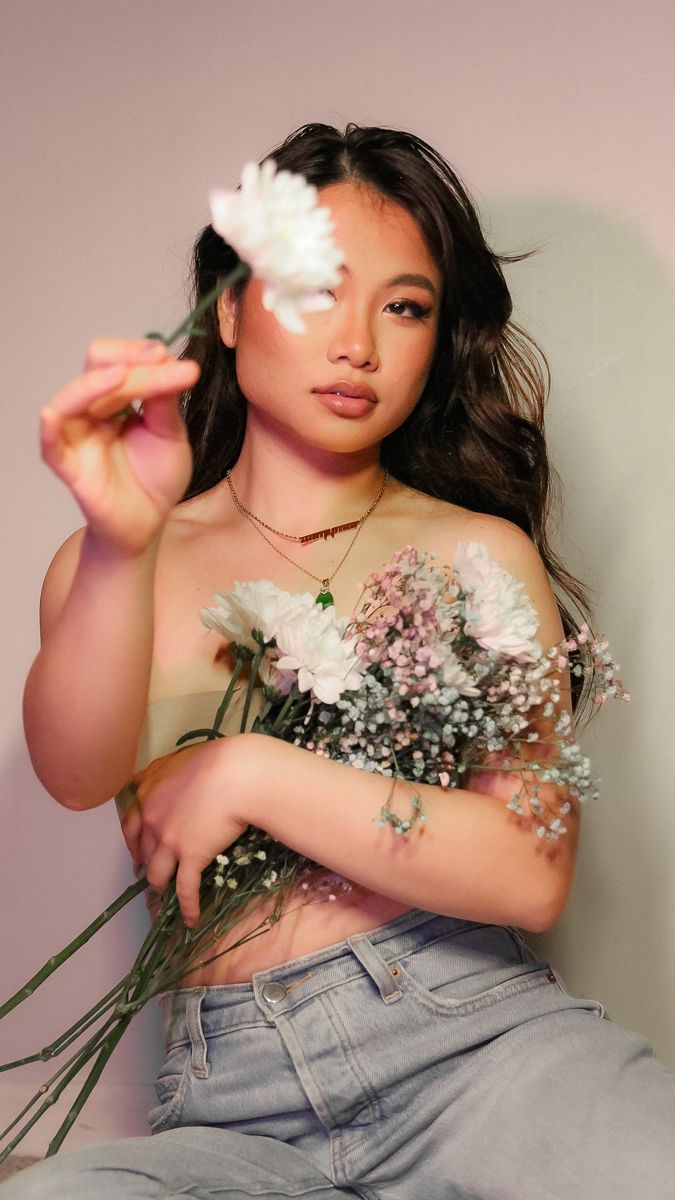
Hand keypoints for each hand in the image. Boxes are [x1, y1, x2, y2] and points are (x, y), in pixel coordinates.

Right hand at [41, 339, 199, 553]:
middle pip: (97, 366)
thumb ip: (164, 401)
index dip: (141, 354)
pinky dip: (49, 427)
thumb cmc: (155, 478)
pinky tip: (52, 414)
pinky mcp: (70, 466)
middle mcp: (92, 410)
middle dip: (131, 362)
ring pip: (73, 397)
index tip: (176, 360)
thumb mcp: (170, 433)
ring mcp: (78, 435)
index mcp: (115, 398)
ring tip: (124, 377)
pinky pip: (51, 444)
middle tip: (165, 363)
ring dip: (96, 384)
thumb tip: (169, 359)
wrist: (149, 523)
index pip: (119, 360)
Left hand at [122, 738, 250, 927]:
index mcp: (147, 794)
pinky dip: (187, 907)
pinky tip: (191, 920)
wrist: (237, 774)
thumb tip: (137, 778)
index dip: (134, 842)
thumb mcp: (177, 759)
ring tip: (165, 895)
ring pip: (157, 874)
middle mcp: (152, 819)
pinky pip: (185, 889)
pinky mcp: (191, 857)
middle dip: (145, 865)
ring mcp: (169, 841)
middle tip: (151, 875)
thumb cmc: (215, 760)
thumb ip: (156, 772)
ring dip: (160, 887)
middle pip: (142, 851)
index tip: (137, 851)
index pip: (130, 825)